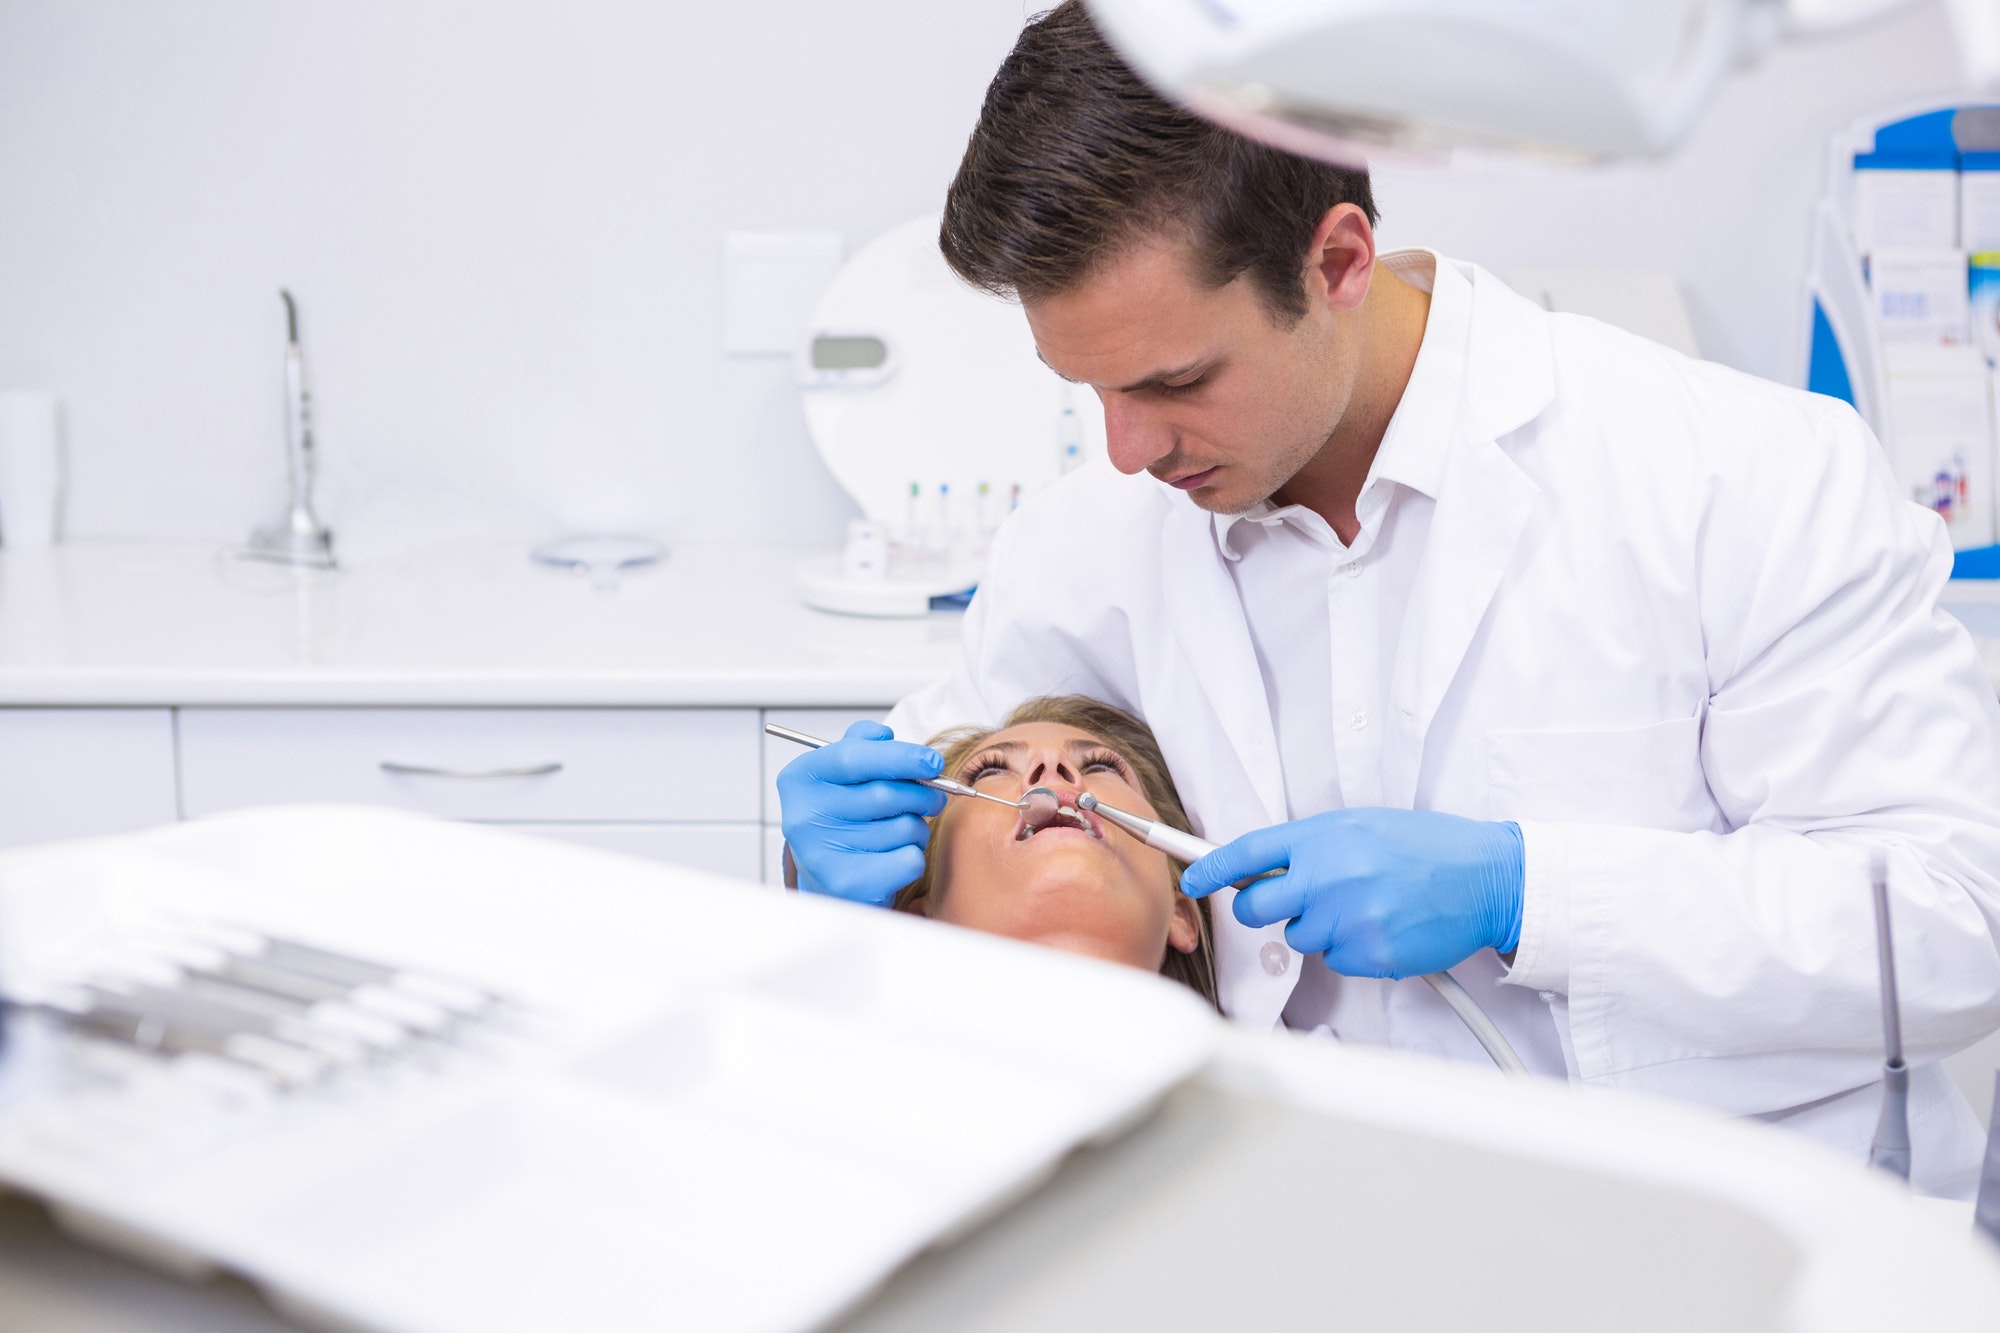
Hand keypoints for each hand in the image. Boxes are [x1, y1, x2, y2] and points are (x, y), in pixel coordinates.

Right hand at [776, 720, 947, 905]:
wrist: (825, 878)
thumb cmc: (842, 816)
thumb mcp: (842, 773)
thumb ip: (862, 745)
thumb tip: (883, 735)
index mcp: (800, 779)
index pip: (853, 757)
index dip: (900, 756)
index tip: (933, 761)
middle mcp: (804, 817)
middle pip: (886, 793)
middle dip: (923, 794)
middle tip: (933, 797)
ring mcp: (822, 855)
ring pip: (904, 827)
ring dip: (917, 827)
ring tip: (901, 830)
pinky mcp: (848, 887)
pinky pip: (909, 859)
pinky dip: (914, 854)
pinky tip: (894, 855)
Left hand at [1180, 809, 1523, 979]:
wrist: (1487, 878)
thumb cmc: (1426, 848)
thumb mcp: (1360, 827)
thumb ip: (1309, 845)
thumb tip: (1260, 866)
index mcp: (1325, 836)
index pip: (1247, 853)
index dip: (1210, 869)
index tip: (1190, 879)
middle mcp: (1330, 875)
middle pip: (1255, 907)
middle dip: (1263, 907)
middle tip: (1298, 899)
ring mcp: (1349, 917)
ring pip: (1298, 937)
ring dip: (1320, 927)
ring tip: (1365, 905)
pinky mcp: (1369, 952)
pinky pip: (1335, 960)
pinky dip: (1352, 949)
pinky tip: (1383, 926)